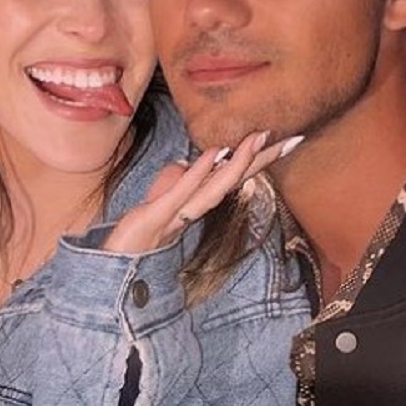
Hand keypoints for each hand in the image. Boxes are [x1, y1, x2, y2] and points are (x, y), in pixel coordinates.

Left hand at [103, 131, 303, 253]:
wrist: (114, 266)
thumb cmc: (135, 236)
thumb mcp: (159, 198)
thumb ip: (177, 180)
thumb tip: (190, 162)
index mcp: (196, 206)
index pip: (232, 179)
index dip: (259, 162)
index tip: (288, 141)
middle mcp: (192, 211)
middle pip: (232, 183)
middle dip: (261, 161)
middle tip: (291, 140)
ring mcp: (175, 216)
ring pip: (213, 189)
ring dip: (236, 164)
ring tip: (257, 139)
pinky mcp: (154, 217)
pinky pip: (181, 194)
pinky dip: (198, 173)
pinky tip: (214, 154)